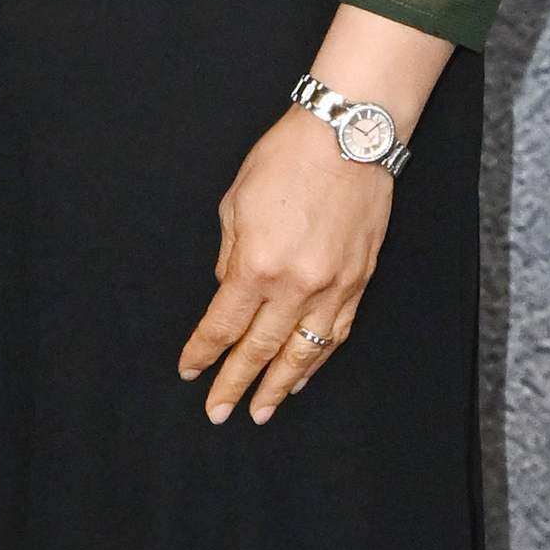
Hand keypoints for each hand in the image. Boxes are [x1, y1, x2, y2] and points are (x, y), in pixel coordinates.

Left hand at [178, 110, 390, 424]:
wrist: (348, 137)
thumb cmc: (285, 161)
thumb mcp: (235, 204)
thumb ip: (229, 257)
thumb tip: (227, 292)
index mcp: (256, 265)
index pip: (223, 325)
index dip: (203, 352)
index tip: (189, 371)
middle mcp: (296, 286)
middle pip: (259, 350)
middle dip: (236, 384)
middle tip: (218, 412)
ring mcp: (333, 287)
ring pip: (303, 352)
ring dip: (280, 387)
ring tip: (262, 411)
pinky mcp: (359, 281)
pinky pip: (337, 333)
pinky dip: (318, 359)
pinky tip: (303, 376)